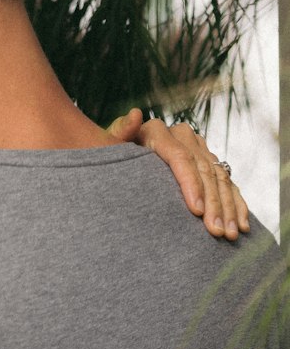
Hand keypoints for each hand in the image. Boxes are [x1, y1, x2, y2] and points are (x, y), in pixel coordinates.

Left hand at [107, 109, 248, 240]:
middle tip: (217, 231)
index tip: (197, 211)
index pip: (181, 158)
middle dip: (214, 204)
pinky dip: (236, 205)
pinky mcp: (208, 160)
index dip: (191, 184)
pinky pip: (228, 183)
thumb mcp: (107, 145)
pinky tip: (242, 224)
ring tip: (231, 234)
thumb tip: (134, 115)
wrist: (118, 154)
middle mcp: (182, 136)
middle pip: (204, 171)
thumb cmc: (107, 156)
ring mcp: (198, 147)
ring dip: (228, 208)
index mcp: (157, 131)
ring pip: (220, 178)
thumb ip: (119, 133)